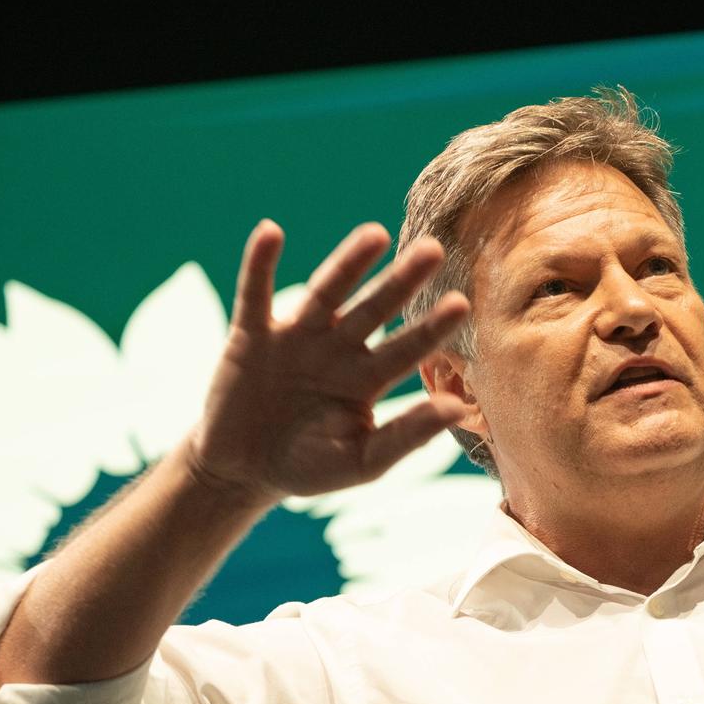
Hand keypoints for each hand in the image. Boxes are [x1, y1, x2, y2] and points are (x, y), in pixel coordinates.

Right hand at [184, 219, 470, 502]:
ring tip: (376, 235)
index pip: (407, 349)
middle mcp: (338, 348)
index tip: (460, 303)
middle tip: (433, 249)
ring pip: (327, 293)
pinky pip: (255, 293)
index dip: (431, 327)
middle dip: (401, 281)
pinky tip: (270, 232)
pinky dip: (260, 263)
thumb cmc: (310, 467)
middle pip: (375, 308)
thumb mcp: (362, 461)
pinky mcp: (252, 334)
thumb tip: (458, 408)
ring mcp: (297, 337)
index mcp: (368, 377)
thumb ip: (407, 435)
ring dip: (348, 263)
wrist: (242, 471)